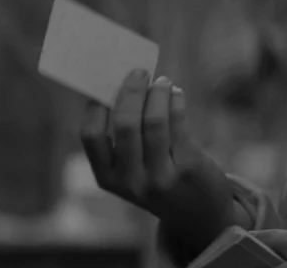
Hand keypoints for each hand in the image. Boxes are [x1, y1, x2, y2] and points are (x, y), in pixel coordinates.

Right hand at [79, 71, 240, 256]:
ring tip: (162, 82)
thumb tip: (123, 83)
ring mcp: (160, 177)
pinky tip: (175, 94)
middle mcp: (131, 180)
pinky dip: (175, 101)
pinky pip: (178, 124)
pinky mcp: (188, 168)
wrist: (196, 214)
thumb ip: (123, 135)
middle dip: (131, 91)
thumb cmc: (157, 178)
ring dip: (157, 93)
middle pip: (124, 124)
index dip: (95, 105)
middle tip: (139, 72)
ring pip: (154, 121)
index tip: (105, 83)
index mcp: (107, 177)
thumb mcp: (131, 168)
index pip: (90, 135)